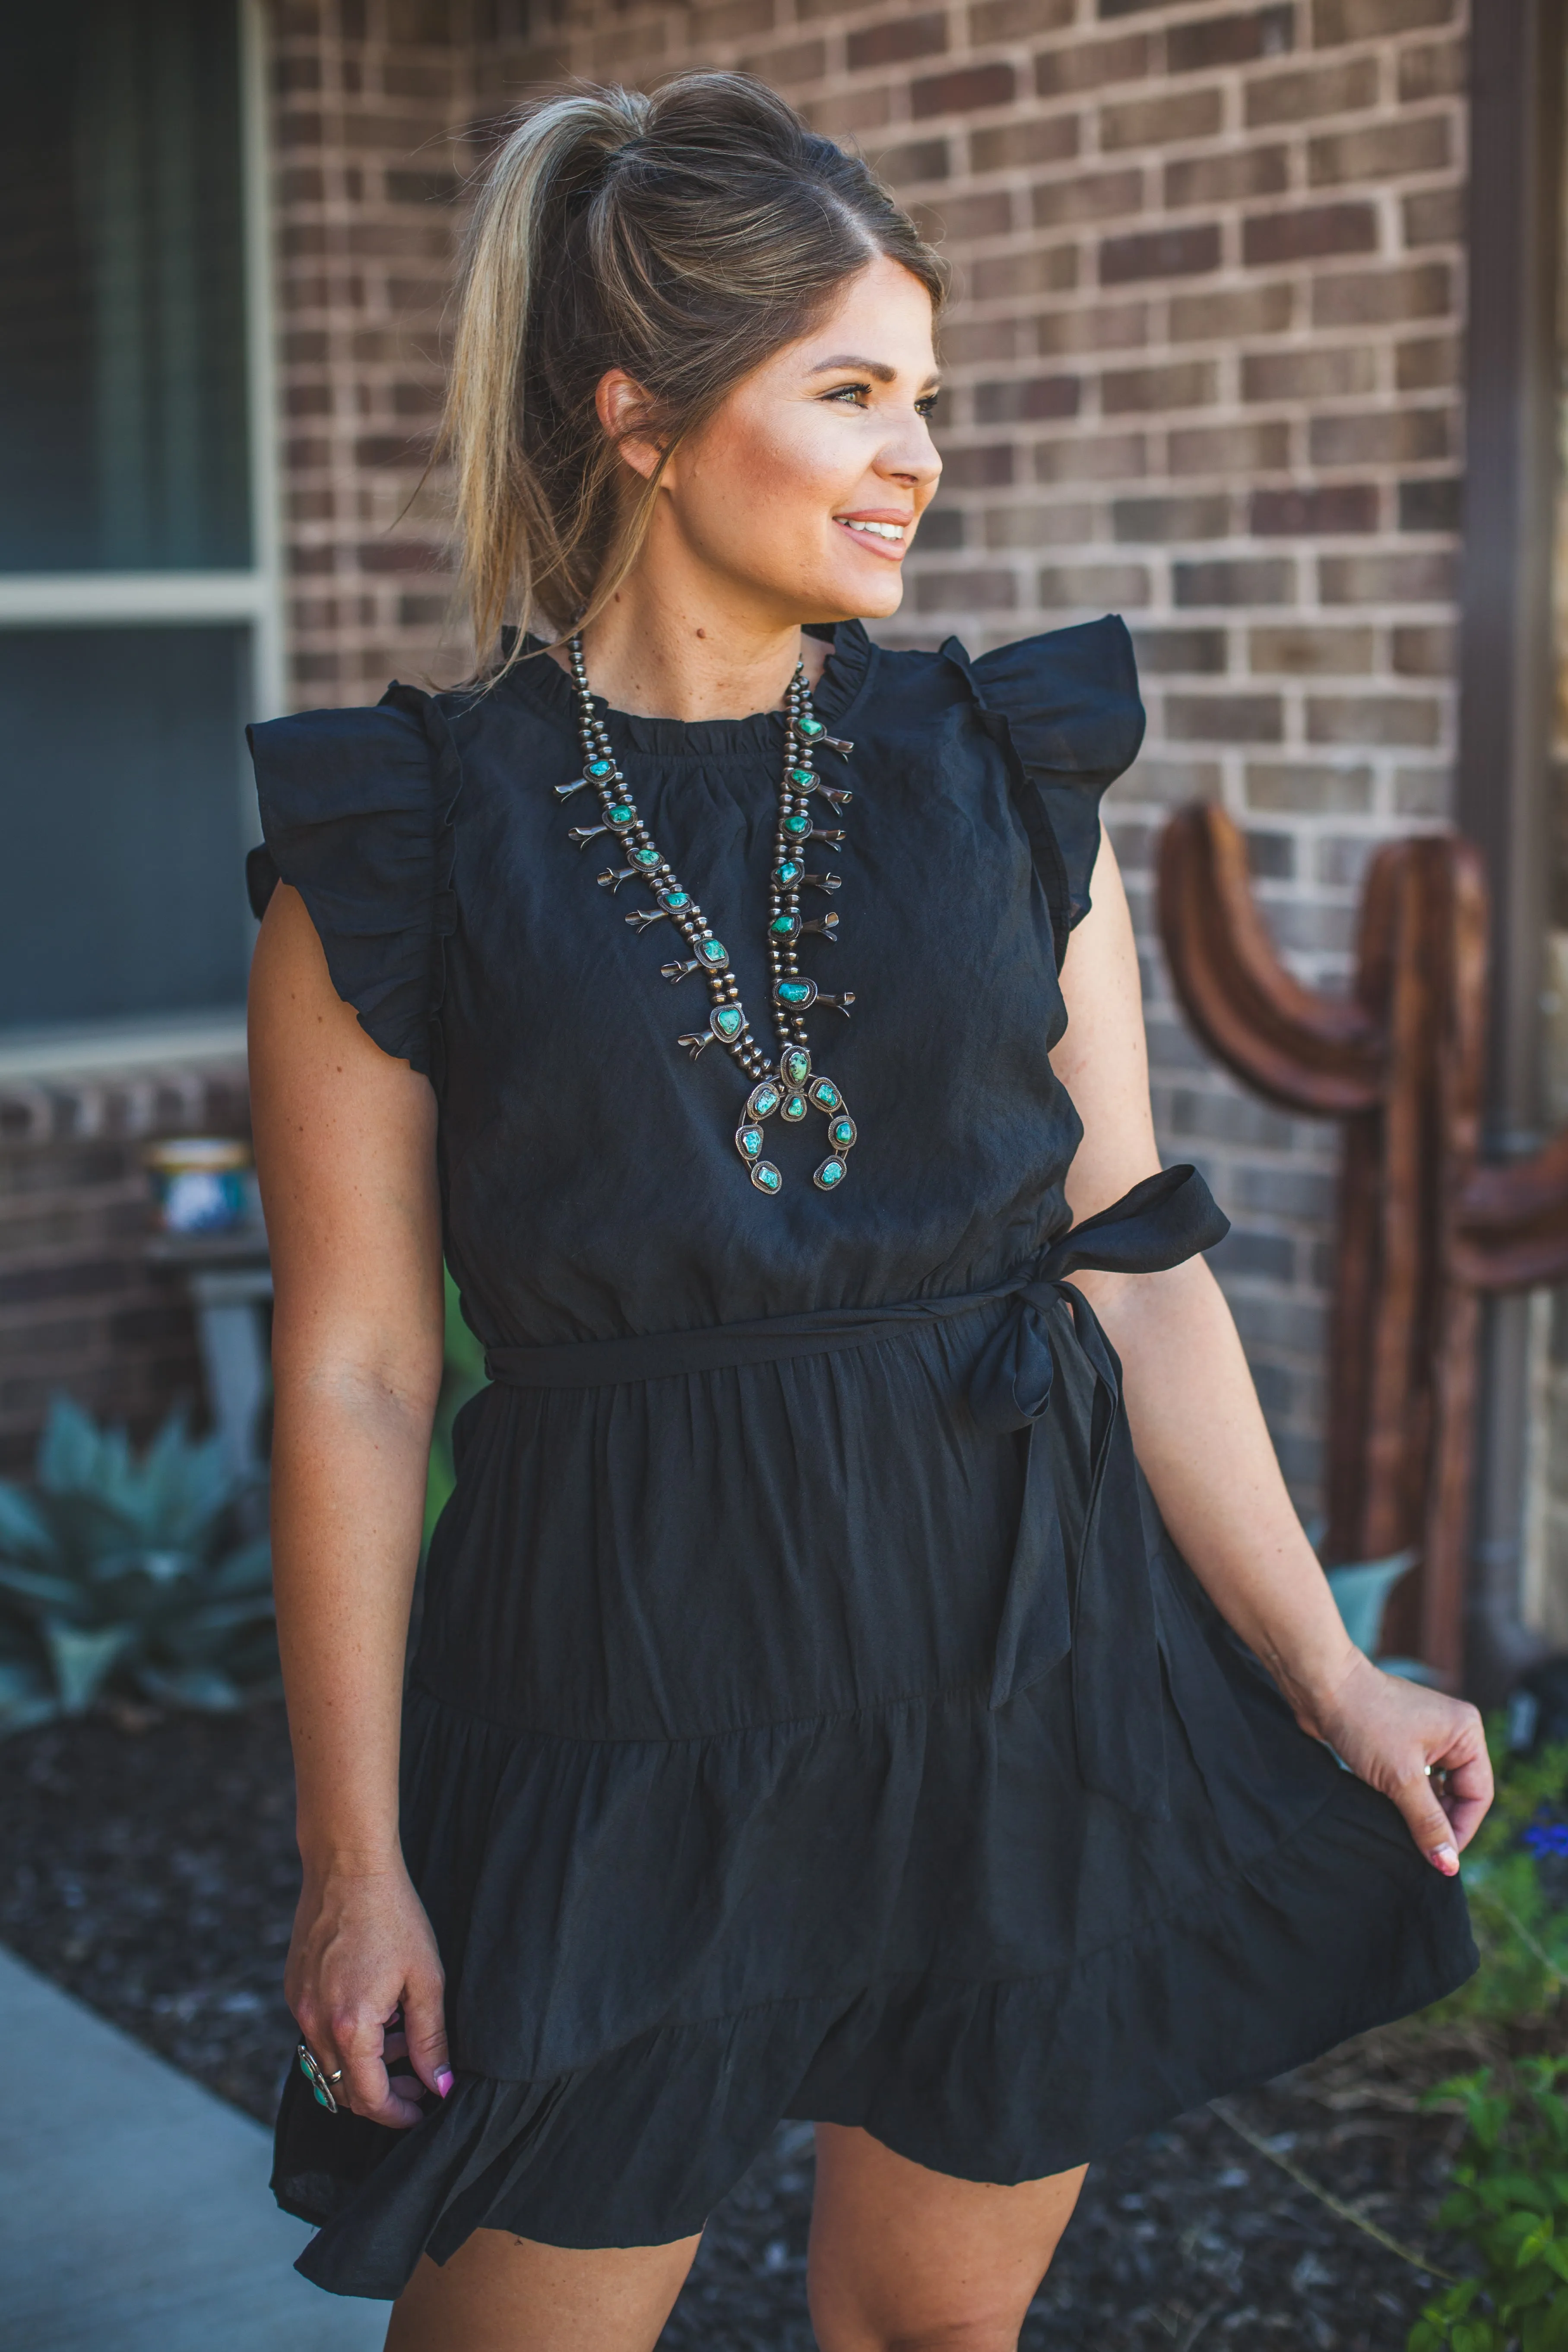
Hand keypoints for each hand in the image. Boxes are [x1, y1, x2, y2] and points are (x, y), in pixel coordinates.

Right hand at [286, 1859, 450, 2125]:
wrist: (348, 1866)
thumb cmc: (393, 1916)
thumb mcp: (425, 1979)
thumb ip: (432, 2039)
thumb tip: (441, 2086)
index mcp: (350, 2025)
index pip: (370, 2097)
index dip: (399, 2113)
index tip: (424, 2108)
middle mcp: (315, 2023)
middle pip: (344, 2088)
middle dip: (384, 2094)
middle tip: (420, 2079)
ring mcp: (300, 2007)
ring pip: (329, 2064)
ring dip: (365, 2065)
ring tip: (404, 2037)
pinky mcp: (295, 1990)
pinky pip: (318, 2035)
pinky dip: (347, 2039)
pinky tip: (378, 2013)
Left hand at [1300, 1649, 1493, 1875]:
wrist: (1319, 1686)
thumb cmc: (1364, 1721)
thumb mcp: (1400, 1779)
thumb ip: (1427, 1823)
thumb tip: (1449, 1865)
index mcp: (1466, 1732)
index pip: (1478, 1794)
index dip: (1462, 1830)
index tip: (1442, 1860)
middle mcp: (1452, 1732)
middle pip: (1460, 1793)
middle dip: (1442, 1822)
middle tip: (1421, 1851)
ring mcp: (1426, 1735)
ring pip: (1436, 1789)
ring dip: (1423, 1812)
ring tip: (1406, 1834)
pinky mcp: (1401, 1741)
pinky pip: (1416, 1779)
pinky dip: (1408, 1799)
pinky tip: (1394, 1814)